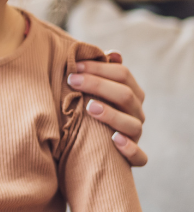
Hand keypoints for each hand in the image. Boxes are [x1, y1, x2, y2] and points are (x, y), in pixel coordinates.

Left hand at [69, 51, 147, 166]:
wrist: (90, 147)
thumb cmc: (90, 109)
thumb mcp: (95, 90)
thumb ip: (103, 71)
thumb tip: (114, 54)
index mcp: (130, 93)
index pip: (123, 74)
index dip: (99, 68)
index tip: (74, 66)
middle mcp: (136, 113)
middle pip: (125, 95)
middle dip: (98, 85)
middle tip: (72, 80)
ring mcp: (135, 135)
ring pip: (132, 124)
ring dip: (112, 115)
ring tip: (90, 107)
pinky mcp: (132, 157)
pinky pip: (139, 156)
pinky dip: (130, 149)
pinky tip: (114, 140)